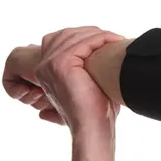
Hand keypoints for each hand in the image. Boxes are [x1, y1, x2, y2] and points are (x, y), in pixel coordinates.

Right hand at [3, 26, 125, 132]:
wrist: (92, 127)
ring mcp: (50, 63)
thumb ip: (83, 70)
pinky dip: (101, 39)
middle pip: (68, 34)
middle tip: (113, 38)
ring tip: (116, 39)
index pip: (62, 39)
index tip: (106, 40)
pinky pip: (83, 43)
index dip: (85, 36)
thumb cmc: (94, 110)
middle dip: (92, 33)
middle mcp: (44, 65)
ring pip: (76, 36)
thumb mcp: (85, 86)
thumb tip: (97, 59)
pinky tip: (114, 41)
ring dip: (99, 35)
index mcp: (47, 70)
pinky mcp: (60, 64)